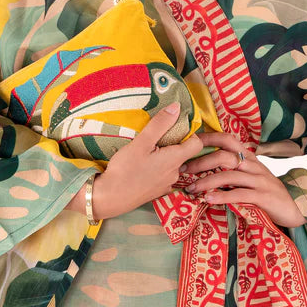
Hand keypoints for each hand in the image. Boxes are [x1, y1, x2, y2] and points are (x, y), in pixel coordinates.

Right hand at [68, 102, 202, 219]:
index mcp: (175, 159)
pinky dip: (158, 169)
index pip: (197, 144)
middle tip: (156, 138)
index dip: (190, 134)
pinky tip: (143, 167)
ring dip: (164, 157)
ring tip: (147, 152)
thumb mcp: (141, 142)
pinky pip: (164, 176)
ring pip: (173, 165)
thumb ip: (160, 124)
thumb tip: (177, 107)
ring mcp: (167, 184)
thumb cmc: (125, 169)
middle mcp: (176, 173)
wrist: (110, 198)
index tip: (175, 128)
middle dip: (174, 144)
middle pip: (184, 154)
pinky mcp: (158, 192)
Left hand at [178, 130, 305, 228]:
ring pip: (229, 175)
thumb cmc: (267, 196)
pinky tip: (208, 200)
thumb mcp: (250, 180)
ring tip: (191, 189)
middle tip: (182, 171)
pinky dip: (222, 196)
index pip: (227, 140)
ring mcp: (260, 180)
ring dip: (206, 182)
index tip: (187, 143)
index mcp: (250, 159)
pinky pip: (240, 194)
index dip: (208, 138)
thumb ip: (233, 173)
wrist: (295, 212)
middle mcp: (254, 166)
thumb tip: (203, 171)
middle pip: (224, 156)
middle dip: (200, 162)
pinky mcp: (264, 197)